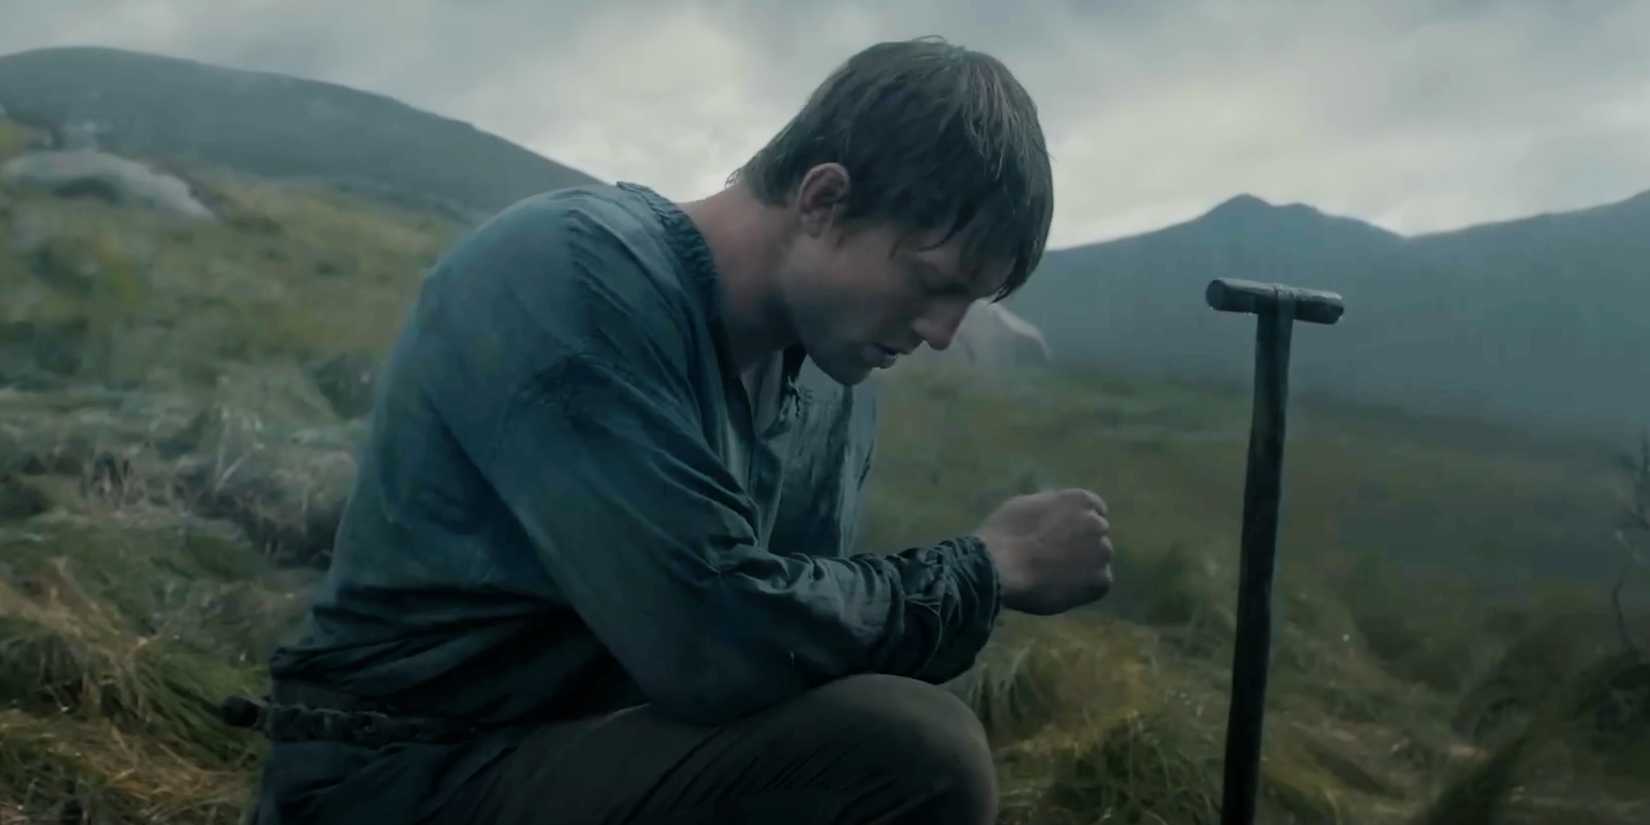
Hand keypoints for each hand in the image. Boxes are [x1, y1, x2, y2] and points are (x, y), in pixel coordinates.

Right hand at [974, 488, 1113, 615]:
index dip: (1077, 525)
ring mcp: (1102, 553)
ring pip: (1097, 561)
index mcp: (1081, 500)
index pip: (1094, 510)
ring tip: (1053, 576)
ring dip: (1082, 568)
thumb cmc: (1004, 534)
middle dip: (1081, 545)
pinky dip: (1082, 589)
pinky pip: (1097, 585)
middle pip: (1096, 536)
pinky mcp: (1101, 581)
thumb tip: (1057, 515)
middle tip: (1055, 559)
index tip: (1064, 536)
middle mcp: (1098, 524)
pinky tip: (1058, 588)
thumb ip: (1052, 508)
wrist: (1000, 568)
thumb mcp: (1027, 505)